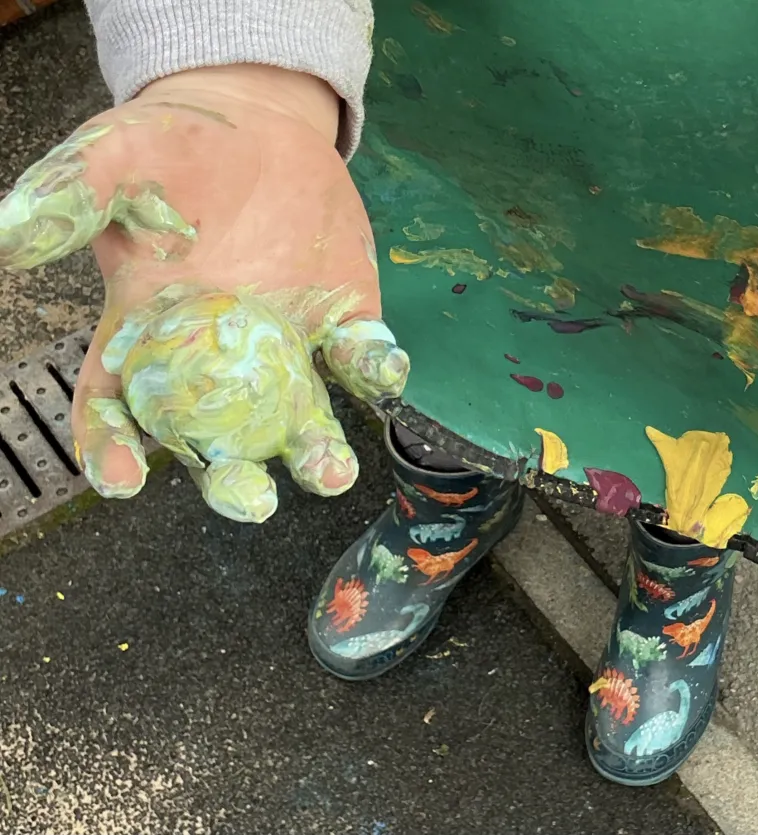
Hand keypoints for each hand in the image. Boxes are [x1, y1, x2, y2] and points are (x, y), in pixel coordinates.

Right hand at [0, 65, 408, 521]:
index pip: (119, 407)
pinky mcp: (346, 324)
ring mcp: (288, 349)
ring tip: (328, 472)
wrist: (259, 125)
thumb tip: (5, 233)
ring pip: (300, 419)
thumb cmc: (173, 150)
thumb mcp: (113, 161)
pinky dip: (375, 372)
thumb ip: (69, 199)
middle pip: (219, 438)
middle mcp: (219, 360)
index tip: (124, 480)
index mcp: (148, 333)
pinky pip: (362, 361)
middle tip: (250, 501)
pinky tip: (382, 373)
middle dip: (233, 479)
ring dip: (317, 451)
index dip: (114, 449)